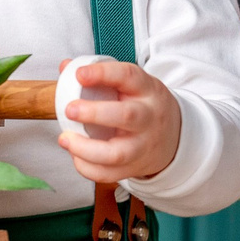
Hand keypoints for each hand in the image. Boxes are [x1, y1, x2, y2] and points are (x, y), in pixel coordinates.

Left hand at [57, 58, 181, 184]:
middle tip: (70, 109)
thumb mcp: (132, 84)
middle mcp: (148, 117)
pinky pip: (109, 174)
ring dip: (86, 148)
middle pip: (127, 116)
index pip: (129, 76)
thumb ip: (100, 74)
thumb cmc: (143, 106)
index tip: (80, 74)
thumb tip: (65, 66)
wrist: (173, 136)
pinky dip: (88, 168)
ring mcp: (143, 145)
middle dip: (95, 113)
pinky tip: (75, 156)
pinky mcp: (134, 167)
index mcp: (147, 90)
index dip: (104, 74)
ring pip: (117, 153)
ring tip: (65, 139)